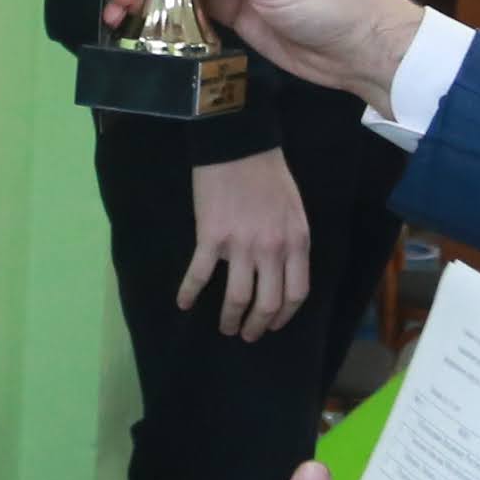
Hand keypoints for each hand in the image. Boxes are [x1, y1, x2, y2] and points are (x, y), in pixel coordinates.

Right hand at [182, 149, 311, 341]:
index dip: (284, 316)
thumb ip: (292, 244)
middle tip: (247, 334)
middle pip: (267, 304)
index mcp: (296, 242)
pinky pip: (199, 276)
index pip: (295, 294)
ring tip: (224, 328)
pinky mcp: (210, 238)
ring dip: (229, 319)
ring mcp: (240, 246)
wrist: (238, 145)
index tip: (273, 325)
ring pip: (236, 298)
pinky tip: (183, 304)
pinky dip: (189, 294)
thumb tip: (283, 273)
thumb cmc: (270, 175)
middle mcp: (271, 250)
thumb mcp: (296, 211)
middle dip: (257, 326)